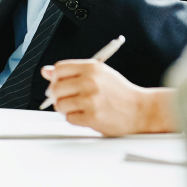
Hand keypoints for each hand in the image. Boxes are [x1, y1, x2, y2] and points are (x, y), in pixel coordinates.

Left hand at [39, 60, 179, 135]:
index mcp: (92, 68)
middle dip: (56, 95)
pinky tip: (85, 115)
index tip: (59, 83)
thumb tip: (46, 71)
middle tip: (65, 99)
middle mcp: (90, 82)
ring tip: (78, 108)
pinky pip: (69, 118)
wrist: (141, 110)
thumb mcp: (99, 74)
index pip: (59, 69)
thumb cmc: (120, 92)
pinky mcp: (92, 117)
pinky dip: (74, 118)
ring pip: (60, 105)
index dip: (55, 78)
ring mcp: (91, 100)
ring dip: (65, 108)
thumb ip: (72, 72)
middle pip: (55, 87)